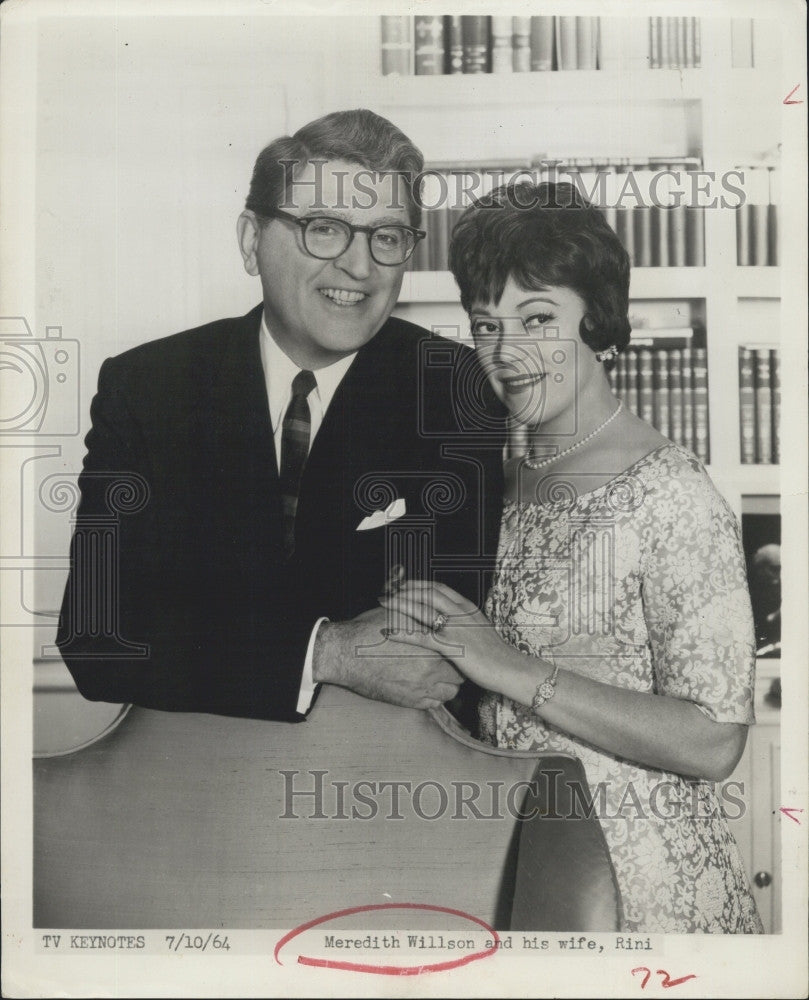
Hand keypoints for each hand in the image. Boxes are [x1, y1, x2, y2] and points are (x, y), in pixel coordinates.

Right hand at [312, 606, 462, 710]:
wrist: (345, 655)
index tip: (452, 646)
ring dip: (448, 683)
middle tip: (449, 661)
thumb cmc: (369, 631)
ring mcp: (421, 688)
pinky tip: (427, 687)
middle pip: (460, 673)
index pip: (459, 650)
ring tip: (440, 675)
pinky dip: (435, 696)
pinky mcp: (410, 702)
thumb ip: (417, 607)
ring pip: (450, 692)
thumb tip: (425, 598)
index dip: (457, 648)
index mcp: (432, 645)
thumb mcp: (396, 612)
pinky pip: (434, 703)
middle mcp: (431, 669)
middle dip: (456, 667)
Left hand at [378, 581, 515, 691]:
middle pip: (427, 592)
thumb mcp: (480, 629)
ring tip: (383, 601)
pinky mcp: (452, 646)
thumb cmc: (496, 653)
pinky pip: (422, 637)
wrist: (510, 668)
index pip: (438, 587)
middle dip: (404, 589)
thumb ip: (465, 621)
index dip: (417, 583)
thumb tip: (450, 619)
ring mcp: (456, 628)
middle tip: (387, 590)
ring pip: (423, 609)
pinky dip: (403, 632)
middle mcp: (460, 613)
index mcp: (467, 607)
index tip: (401, 583)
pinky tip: (388, 631)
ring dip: (400, 604)